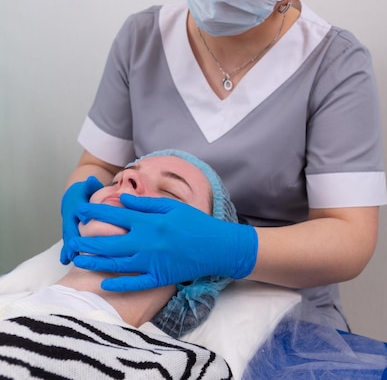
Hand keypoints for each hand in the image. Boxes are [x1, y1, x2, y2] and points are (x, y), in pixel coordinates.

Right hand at [60, 176, 103, 264]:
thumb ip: (91, 184)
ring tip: (70, 258)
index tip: (86, 224)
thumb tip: (92, 179)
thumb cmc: (86, 191)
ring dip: (68, 247)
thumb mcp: (89, 186)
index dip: (83, 217)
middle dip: (73, 238)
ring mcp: (68, 224)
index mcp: (77, 204)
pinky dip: (65, 251)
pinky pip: (67, 241)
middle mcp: (70, 215)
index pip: (79, 211)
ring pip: (67, 236)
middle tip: (75, 249)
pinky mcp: (68, 232)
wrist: (73, 195)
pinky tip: (65, 261)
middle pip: (70, 227)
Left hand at [70, 195, 257, 291]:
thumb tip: (122, 200)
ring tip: (79, 261)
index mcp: (149, 223)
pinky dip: (118, 284)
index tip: (81, 211)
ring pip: (116, 265)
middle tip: (72, 240)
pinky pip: (134, 283)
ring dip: (96, 263)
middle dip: (89, 241)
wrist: (216, 247)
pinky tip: (104, 282)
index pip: (115, 217)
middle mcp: (146, 243)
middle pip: (110, 243)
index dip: (96, 213)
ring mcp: (151, 263)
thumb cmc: (195, 223)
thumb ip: (146, 205)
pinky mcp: (158, 278)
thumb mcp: (171, 207)